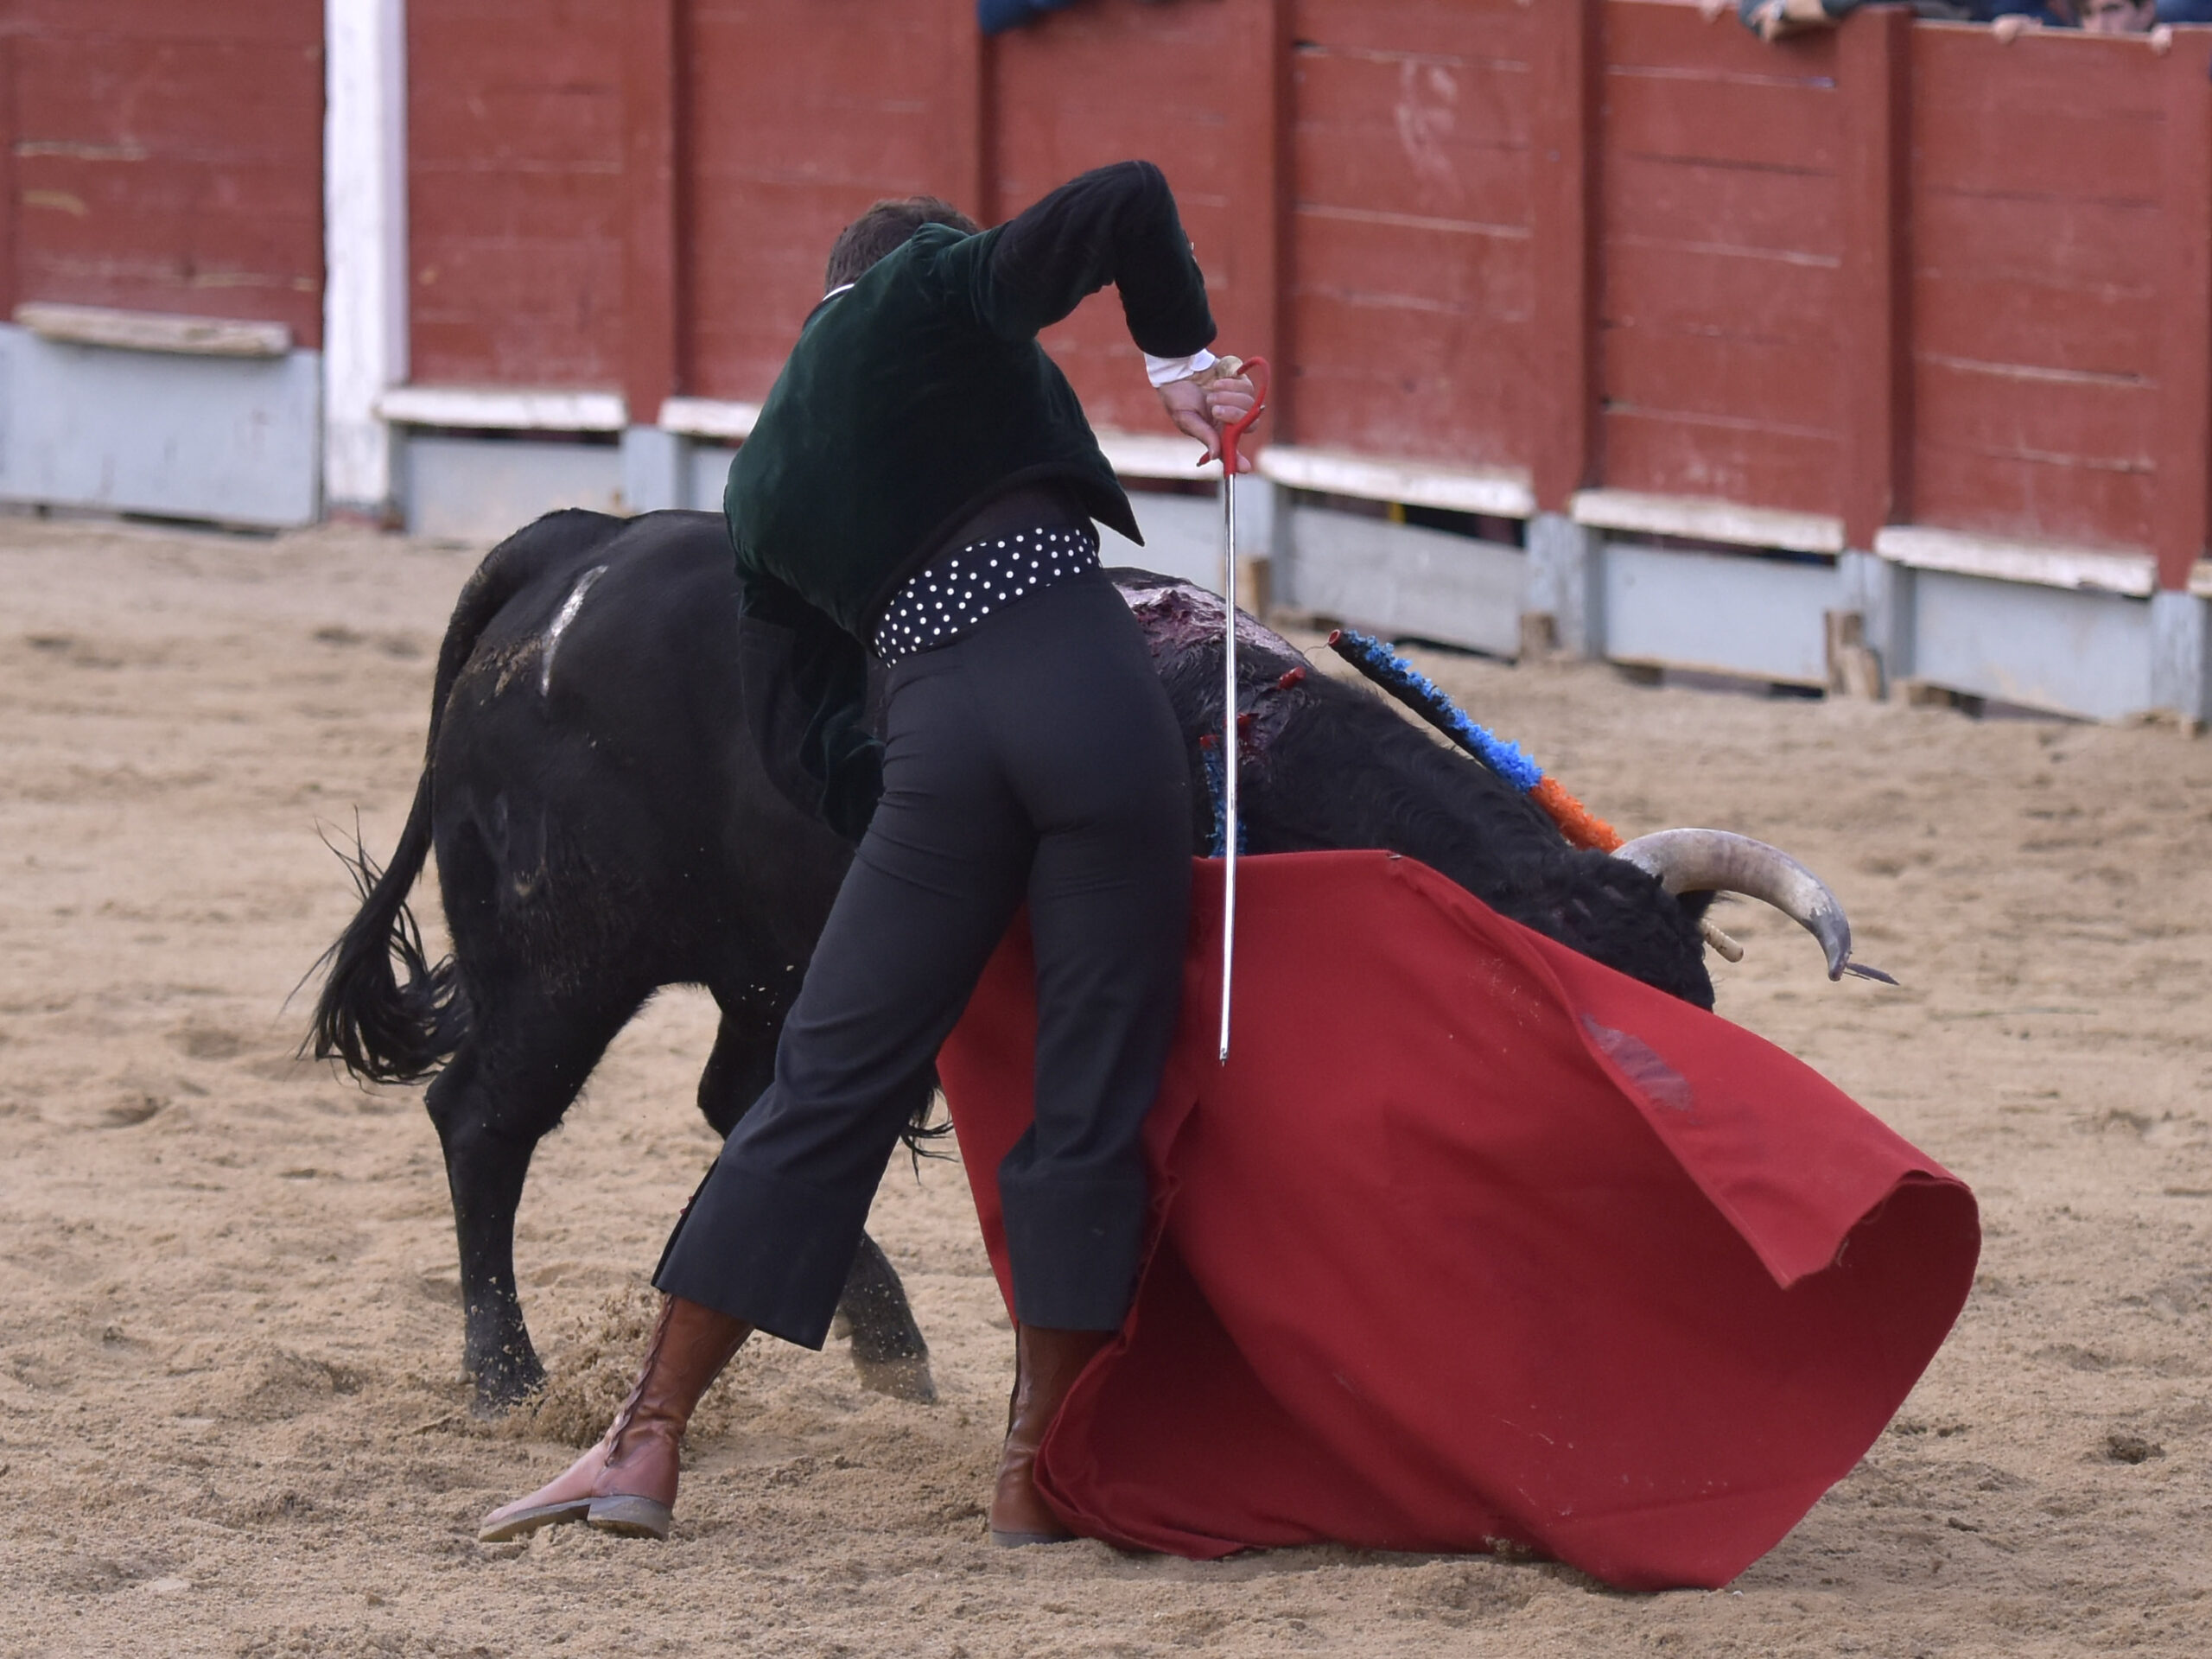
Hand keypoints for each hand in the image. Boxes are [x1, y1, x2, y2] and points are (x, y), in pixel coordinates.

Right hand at [1158, 356, 1258, 472]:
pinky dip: (1232, 385)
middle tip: (1215, 409)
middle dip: (1233, 416)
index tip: (1245, 468)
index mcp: (1216, 433)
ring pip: (1250, 405)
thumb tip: (1215, 454)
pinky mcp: (1241, 384)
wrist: (1179, 368)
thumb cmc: (1178, 397)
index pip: (1231, 450)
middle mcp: (1230, 420)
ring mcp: (1238, 401)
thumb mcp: (1186, 418)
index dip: (1239, 460)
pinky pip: (1247, 388)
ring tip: (1211, 393)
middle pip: (1249, 425)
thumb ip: (1203, 434)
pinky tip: (1217, 383)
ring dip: (1230, 398)